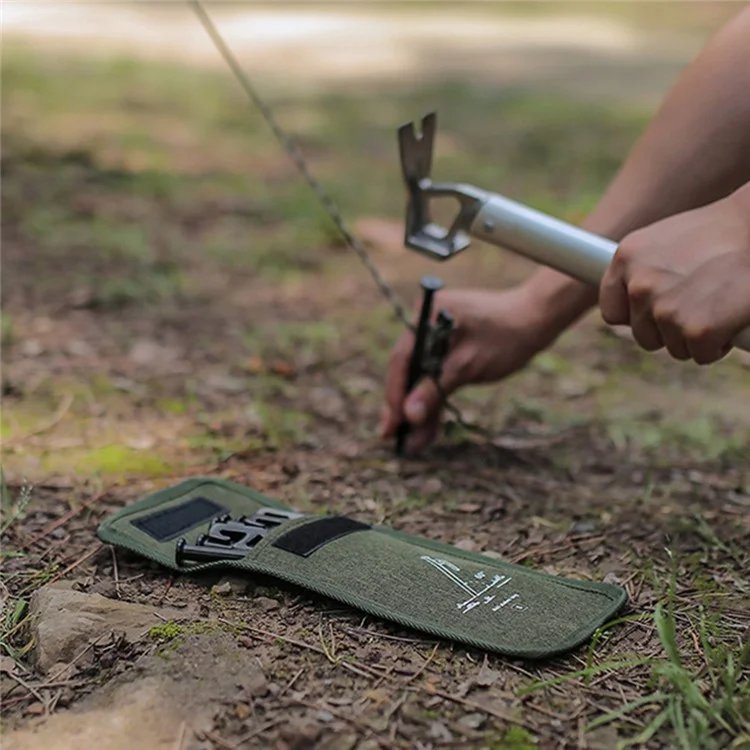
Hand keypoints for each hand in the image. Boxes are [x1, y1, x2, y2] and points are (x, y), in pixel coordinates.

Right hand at [380, 285, 554, 452]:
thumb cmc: (506, 337)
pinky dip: (434, 399)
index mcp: (426, 317)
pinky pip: (435, 375)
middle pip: (407, 370)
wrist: (536, 320)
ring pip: (420, 377)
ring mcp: (435, 335)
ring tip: (411, 441)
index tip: (393, 423)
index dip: (396, 394)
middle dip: (403, 405)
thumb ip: (435, 389)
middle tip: (393, 437)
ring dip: (418, 408)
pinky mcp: (448, 348)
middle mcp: (425, 323)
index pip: (402, 360)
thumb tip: (408, 416)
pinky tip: (427, 426)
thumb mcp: (468, 365)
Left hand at [599, 189, 749, 363]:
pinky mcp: (695, 330)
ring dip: (696, 336)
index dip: (638, 317)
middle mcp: (639, 285)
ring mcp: (665, 310)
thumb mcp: (668, 242)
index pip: (613, 312)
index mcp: (626, 258)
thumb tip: (634, 300)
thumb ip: (645, 270)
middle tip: (703, 302)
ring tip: (720, 302)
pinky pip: (701, 355)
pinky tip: (733, 316)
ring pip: (674, 347)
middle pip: (644, 335)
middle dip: (672, 328)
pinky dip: (719, 345)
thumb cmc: (725, 232)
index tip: (658, 312)